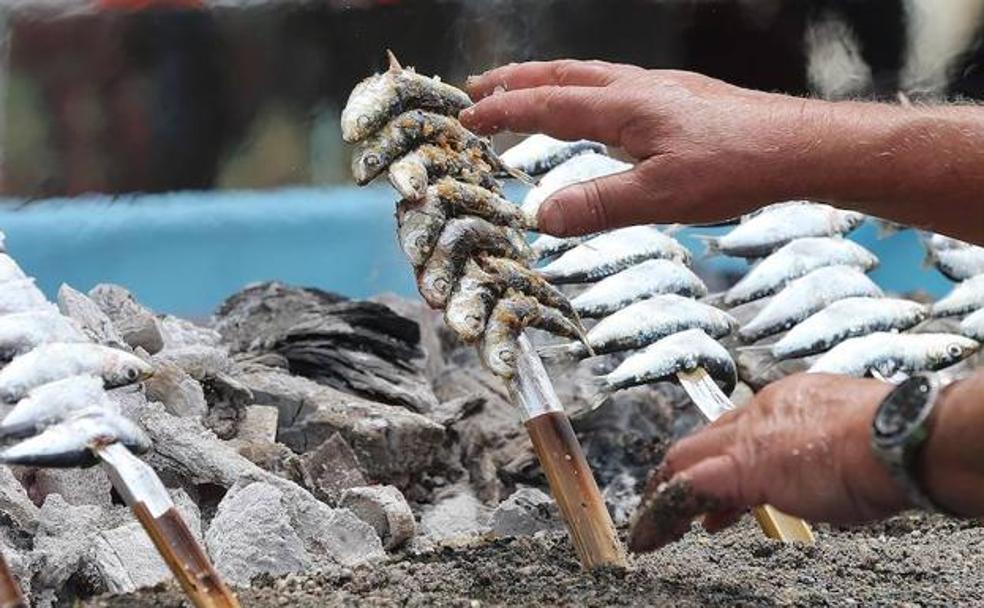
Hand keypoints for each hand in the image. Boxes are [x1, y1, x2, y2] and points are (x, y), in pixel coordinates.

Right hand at [461, 60, 824, 235]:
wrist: (797, 147)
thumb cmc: (734, 168)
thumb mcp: (660, 198)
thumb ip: (597, 205)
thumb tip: (541, 216)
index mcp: (624, 106)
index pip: (547, 104)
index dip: (502, 111)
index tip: (466, 116)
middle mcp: (638, 88)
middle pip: (562, 75)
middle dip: (515, 80)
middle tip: (479, 87)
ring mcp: (661, 89)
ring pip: (590, 75)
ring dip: (550, 81)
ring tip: (526, 91)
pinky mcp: (682, 99)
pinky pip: (617, 85)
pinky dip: (586, 90)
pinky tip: (597, 111)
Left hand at [627, 374, 904, 552]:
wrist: (897, 437)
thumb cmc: (891, 443)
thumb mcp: (849, 442)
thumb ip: (822, 451)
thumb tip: (816, 471)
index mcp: (788, 401)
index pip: (736, 428)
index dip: (718, 457)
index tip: (714, 490)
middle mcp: (761, 411)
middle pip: (703, 440)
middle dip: (680, 471)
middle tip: (666, 501)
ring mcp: (749, 438)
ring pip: (686, 459)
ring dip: (666, 491)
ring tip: (653, 523)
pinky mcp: (742, 467)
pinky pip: (688, 486)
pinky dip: (665, 511)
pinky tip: (653, 534)